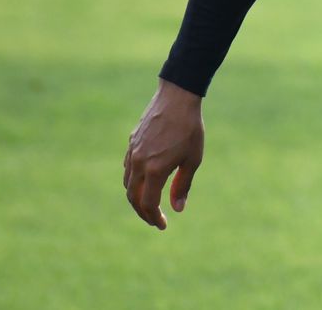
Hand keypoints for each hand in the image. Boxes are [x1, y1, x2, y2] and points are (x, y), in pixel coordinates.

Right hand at [123, 78, 204, 229]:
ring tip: (148, 204)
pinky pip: (128, 168)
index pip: (148, 204)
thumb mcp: (193, 159)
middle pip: (133, 197)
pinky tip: (144, 182)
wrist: (177, 97)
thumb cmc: (190, 128)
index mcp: (154, 170)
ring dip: (136, 197)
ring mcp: (132, 152)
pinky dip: (133, 180)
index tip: (163, 225)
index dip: (154, 218)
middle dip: (143, 212)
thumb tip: (177, 209)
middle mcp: (139, 163)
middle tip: (154, 220)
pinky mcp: (131, 142)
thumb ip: (183, 185)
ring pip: (128, 183)